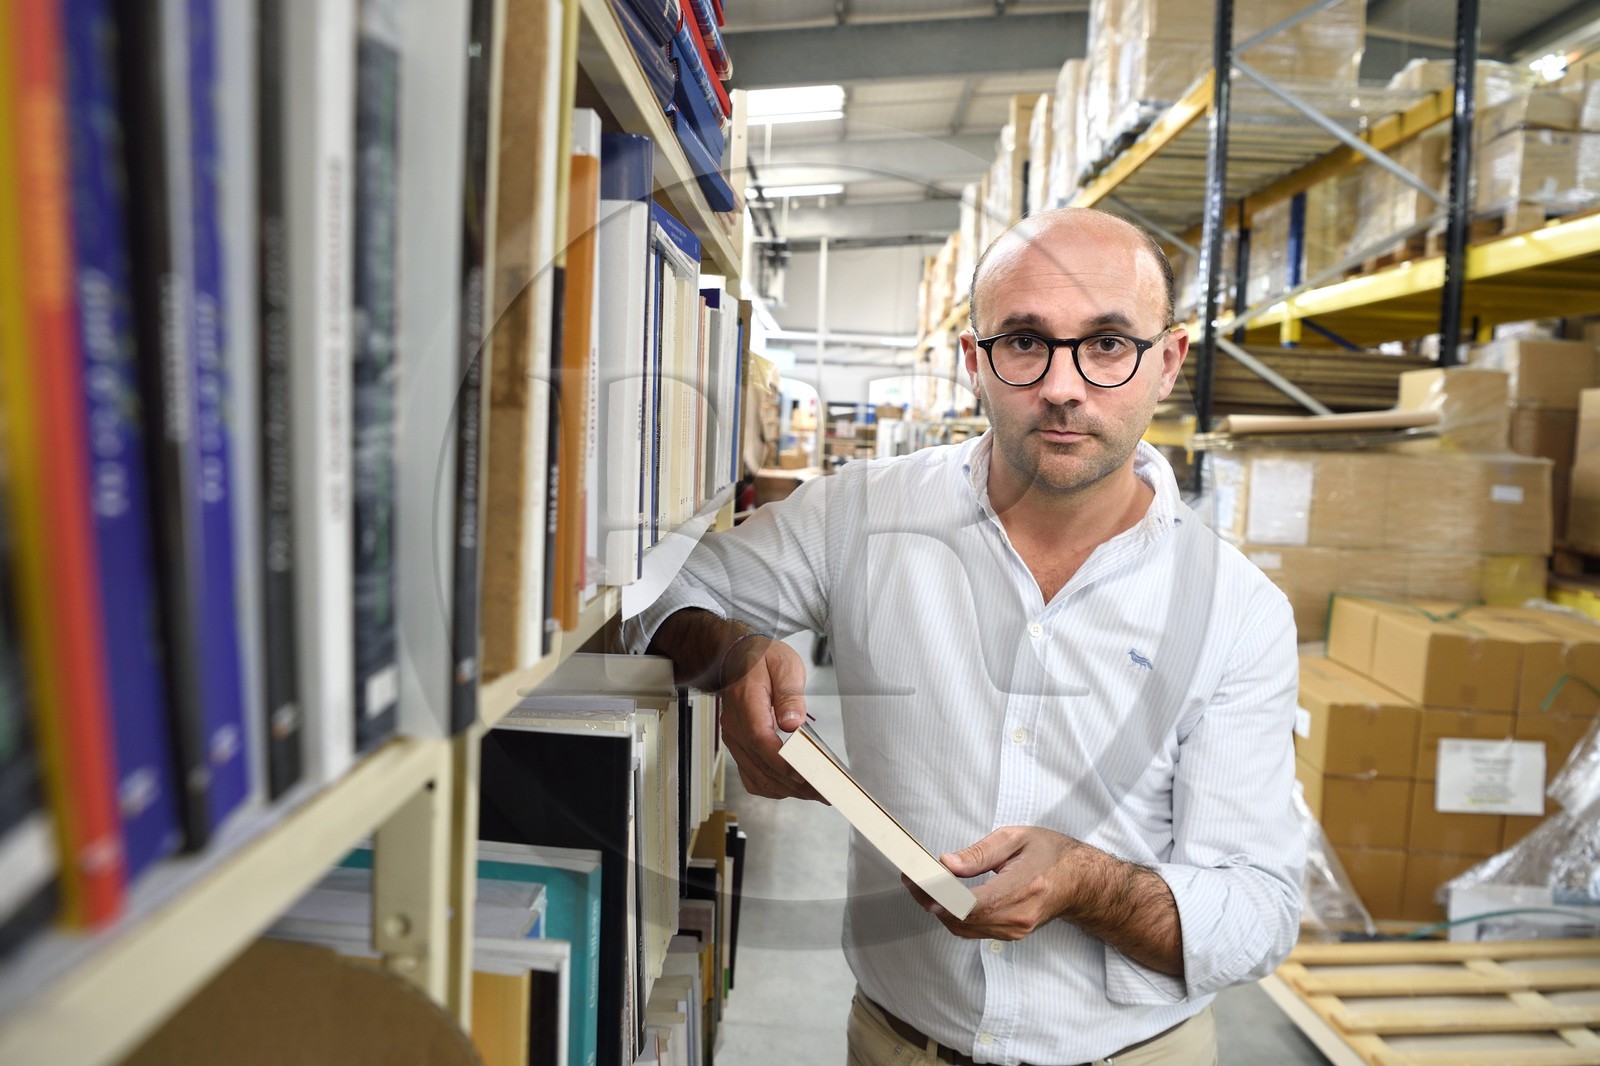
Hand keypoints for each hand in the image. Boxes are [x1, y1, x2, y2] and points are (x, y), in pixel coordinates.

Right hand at [720, 635, 824, 802]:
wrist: (735, 656)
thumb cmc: (760, 658)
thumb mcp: (784, 664)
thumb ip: (790, 694)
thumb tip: (792, 722)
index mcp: (746, 703)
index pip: (760, 739)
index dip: (782, 761)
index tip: (806, 773)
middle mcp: (736, 726)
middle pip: (762, 765)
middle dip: (796, 783)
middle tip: (825, 789)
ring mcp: (735, 739)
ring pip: (757, 777)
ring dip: (787, 789)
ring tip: (815, 792)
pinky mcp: (739, 746)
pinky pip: (750, 776)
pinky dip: (770, 787)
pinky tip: (791, 788)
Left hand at [903, 826, 1081, 940]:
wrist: (1080, 881)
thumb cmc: (1051, 854)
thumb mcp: (1016, 838)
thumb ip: (980, 852)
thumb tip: (948, 864)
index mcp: (1025, 886)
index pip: (978, 902)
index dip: (946, 899)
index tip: (924, 887)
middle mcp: (1020, 914)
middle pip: (965, 917)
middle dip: (933, 899)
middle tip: (913, 878)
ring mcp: (1016, 928)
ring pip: (964, 927)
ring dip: (939, 909)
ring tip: (922, 885)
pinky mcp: (1011, 933)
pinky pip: (973, 930)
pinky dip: (953, 916)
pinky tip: (943, 898)